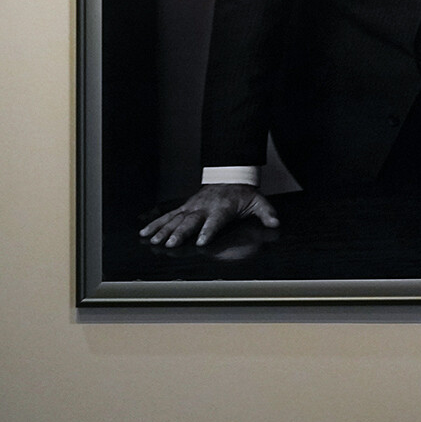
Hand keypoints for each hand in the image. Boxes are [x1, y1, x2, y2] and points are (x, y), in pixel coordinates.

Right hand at [138, 183, 280, 246]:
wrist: (229, 177)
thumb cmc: (243, 193)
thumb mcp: (258, 201)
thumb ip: (266, 213)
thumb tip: (275, 222)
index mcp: (222, 208)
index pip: (214, 221)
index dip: (208, 231)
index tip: (201, 242)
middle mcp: (204, 208)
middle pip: (190, 222)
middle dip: (179, 233)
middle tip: (169, 244)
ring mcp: (192, 207)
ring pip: (175, 219)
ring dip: (163, 230)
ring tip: (152, 241)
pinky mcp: (185, 207)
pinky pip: (168, 216)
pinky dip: (156, 224)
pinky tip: (145, 233)